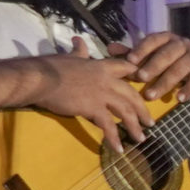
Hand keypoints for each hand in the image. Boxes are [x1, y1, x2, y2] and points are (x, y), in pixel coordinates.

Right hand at [30, 52, 151, 154]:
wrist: (39, 78)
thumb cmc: (50, 66)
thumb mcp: (69, 56)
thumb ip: (78, 51)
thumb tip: (78, 41)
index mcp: (101, 66)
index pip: (126, 68)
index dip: (137, 75)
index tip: (145, 83)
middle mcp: (107, 80)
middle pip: (132, 95)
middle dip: (143, 110)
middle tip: (150, 122)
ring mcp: (102, 94)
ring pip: (126, 112)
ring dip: (135, 127)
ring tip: (141, 139)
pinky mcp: (94, 108)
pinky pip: (109, 126)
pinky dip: (114, 138)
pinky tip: (119, 149)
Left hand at [116, 32, 189, 100]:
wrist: (189, 68)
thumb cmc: (161, 63)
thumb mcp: (145, 57)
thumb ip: (130, 54)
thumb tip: (111, 48)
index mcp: (166, 37)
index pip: (154, 40)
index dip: (142, 49)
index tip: (130, 61)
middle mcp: (182, 44)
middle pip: (169, 53)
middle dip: (154, 66)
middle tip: (140, 78)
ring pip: (182, 67)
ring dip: (167, 81)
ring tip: (151, 95)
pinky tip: (179, 99)